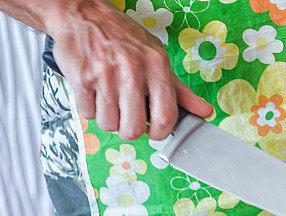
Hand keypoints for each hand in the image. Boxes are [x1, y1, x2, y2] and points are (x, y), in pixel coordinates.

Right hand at [47, 0, 212, 139]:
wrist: (83, 12)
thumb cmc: (123, 37)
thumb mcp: (157, 57)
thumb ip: (180, 90)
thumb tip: (205, 112)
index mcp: (156, 65)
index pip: (166, 117)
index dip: (160, 133)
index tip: (154, 131)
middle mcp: (132, 69)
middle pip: (134, 128)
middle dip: (130, 131)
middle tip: (129, 119)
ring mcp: (104, 74)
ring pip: (109, 124)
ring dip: (109, 120)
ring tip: (111, 101)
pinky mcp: (81, 77)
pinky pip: (88, 114)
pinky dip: (91, 109)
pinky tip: (96, 92)